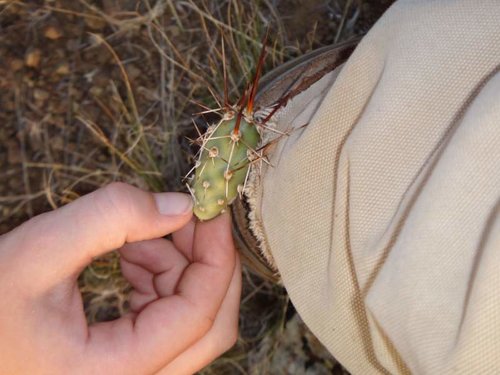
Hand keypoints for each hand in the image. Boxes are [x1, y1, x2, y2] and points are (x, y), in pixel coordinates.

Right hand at [0, 182, 240, 374]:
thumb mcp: (37, 251)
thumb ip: (110, 218)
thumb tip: (180, 206)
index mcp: (116, 373)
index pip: (198, 315)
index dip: (215, 256)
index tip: (212, 211)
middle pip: (209, 325)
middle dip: (205, 262)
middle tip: (185, 217)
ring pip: (192, 319)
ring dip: (177, 268)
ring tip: (135, 238)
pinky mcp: (131, 360)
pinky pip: (170, 319)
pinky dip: (162, 281)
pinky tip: (132, 256)